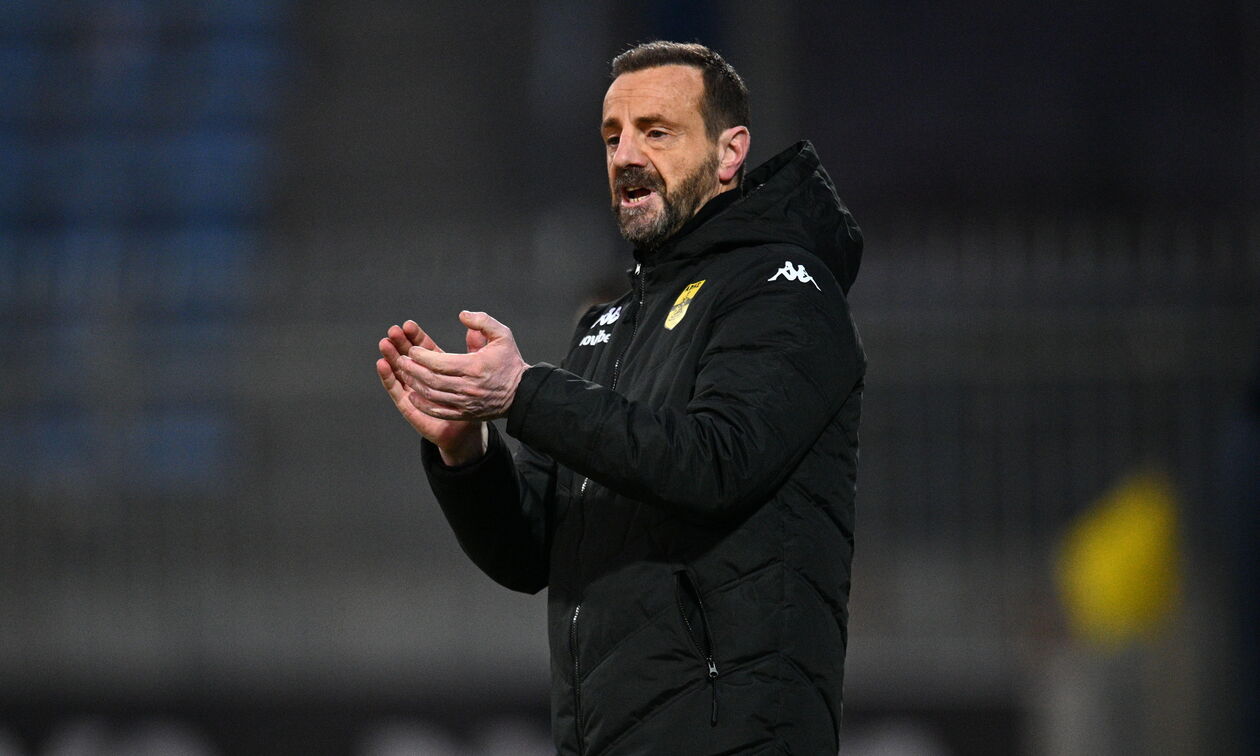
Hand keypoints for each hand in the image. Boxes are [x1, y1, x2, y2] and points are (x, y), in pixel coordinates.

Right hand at [377, 319, 486, 464]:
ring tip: (385, 343)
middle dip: (400, 343)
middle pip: (408, 356)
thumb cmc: (474, 401)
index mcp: (438, 368)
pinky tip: (383, 365)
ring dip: (391, 356)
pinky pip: (396, 390)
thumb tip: (473, 329)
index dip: (415, 337)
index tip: (408, 325)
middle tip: (393, 330)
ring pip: (398, 370)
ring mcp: (412, 391)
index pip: (423, 349)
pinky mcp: (407, 405)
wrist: (467, 430)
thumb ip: (476, 350)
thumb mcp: (477, 371)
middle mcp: (422, 378)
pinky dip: (388, 377)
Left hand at [396, 310, 529, 421]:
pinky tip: (413, 395)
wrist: (522, 393)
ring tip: (404, 373)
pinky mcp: (465, 414)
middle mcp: (468, 387)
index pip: (439, 363)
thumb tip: (462, 315)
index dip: (422, 356)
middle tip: (400, 360)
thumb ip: (483, 321)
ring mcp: (466, 403)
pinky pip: (439, 411)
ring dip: (414, 384)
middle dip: (412, 369)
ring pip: (432, 395)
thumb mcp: (502, 335)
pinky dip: (423, 404)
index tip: (412, 349)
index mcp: (475, 367)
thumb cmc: (510, 362)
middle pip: (431, 379)